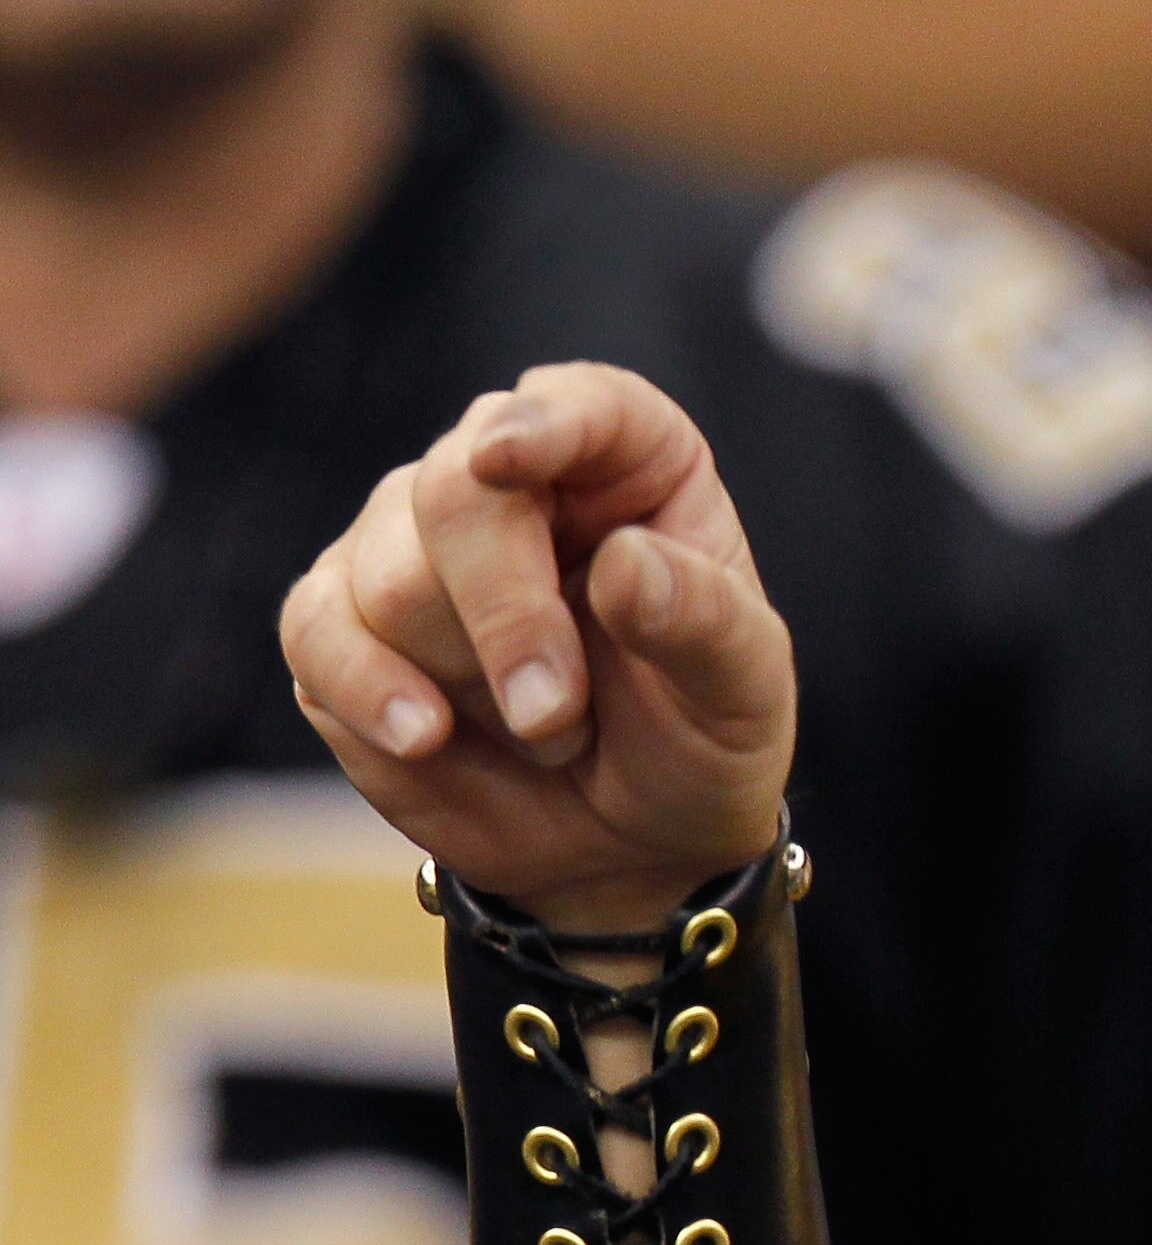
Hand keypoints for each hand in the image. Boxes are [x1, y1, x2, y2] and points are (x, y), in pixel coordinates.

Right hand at [282, 364, 796, 932]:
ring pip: (388, 577)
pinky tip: (427, 738)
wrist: (634, 839)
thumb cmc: (699, 736)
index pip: (581, 405)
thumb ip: (704, 621)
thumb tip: (627, 561)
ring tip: (548, 734)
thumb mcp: (742, 690)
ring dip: (471, 681)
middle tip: (556, 715)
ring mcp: (412, 546)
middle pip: (454, 497)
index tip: (501, 460)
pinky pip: (317, 631)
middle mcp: (508, 483)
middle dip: (505, 616)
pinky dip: (370, 693)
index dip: (542, 425)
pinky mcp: (342, 622)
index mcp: (627, 467)